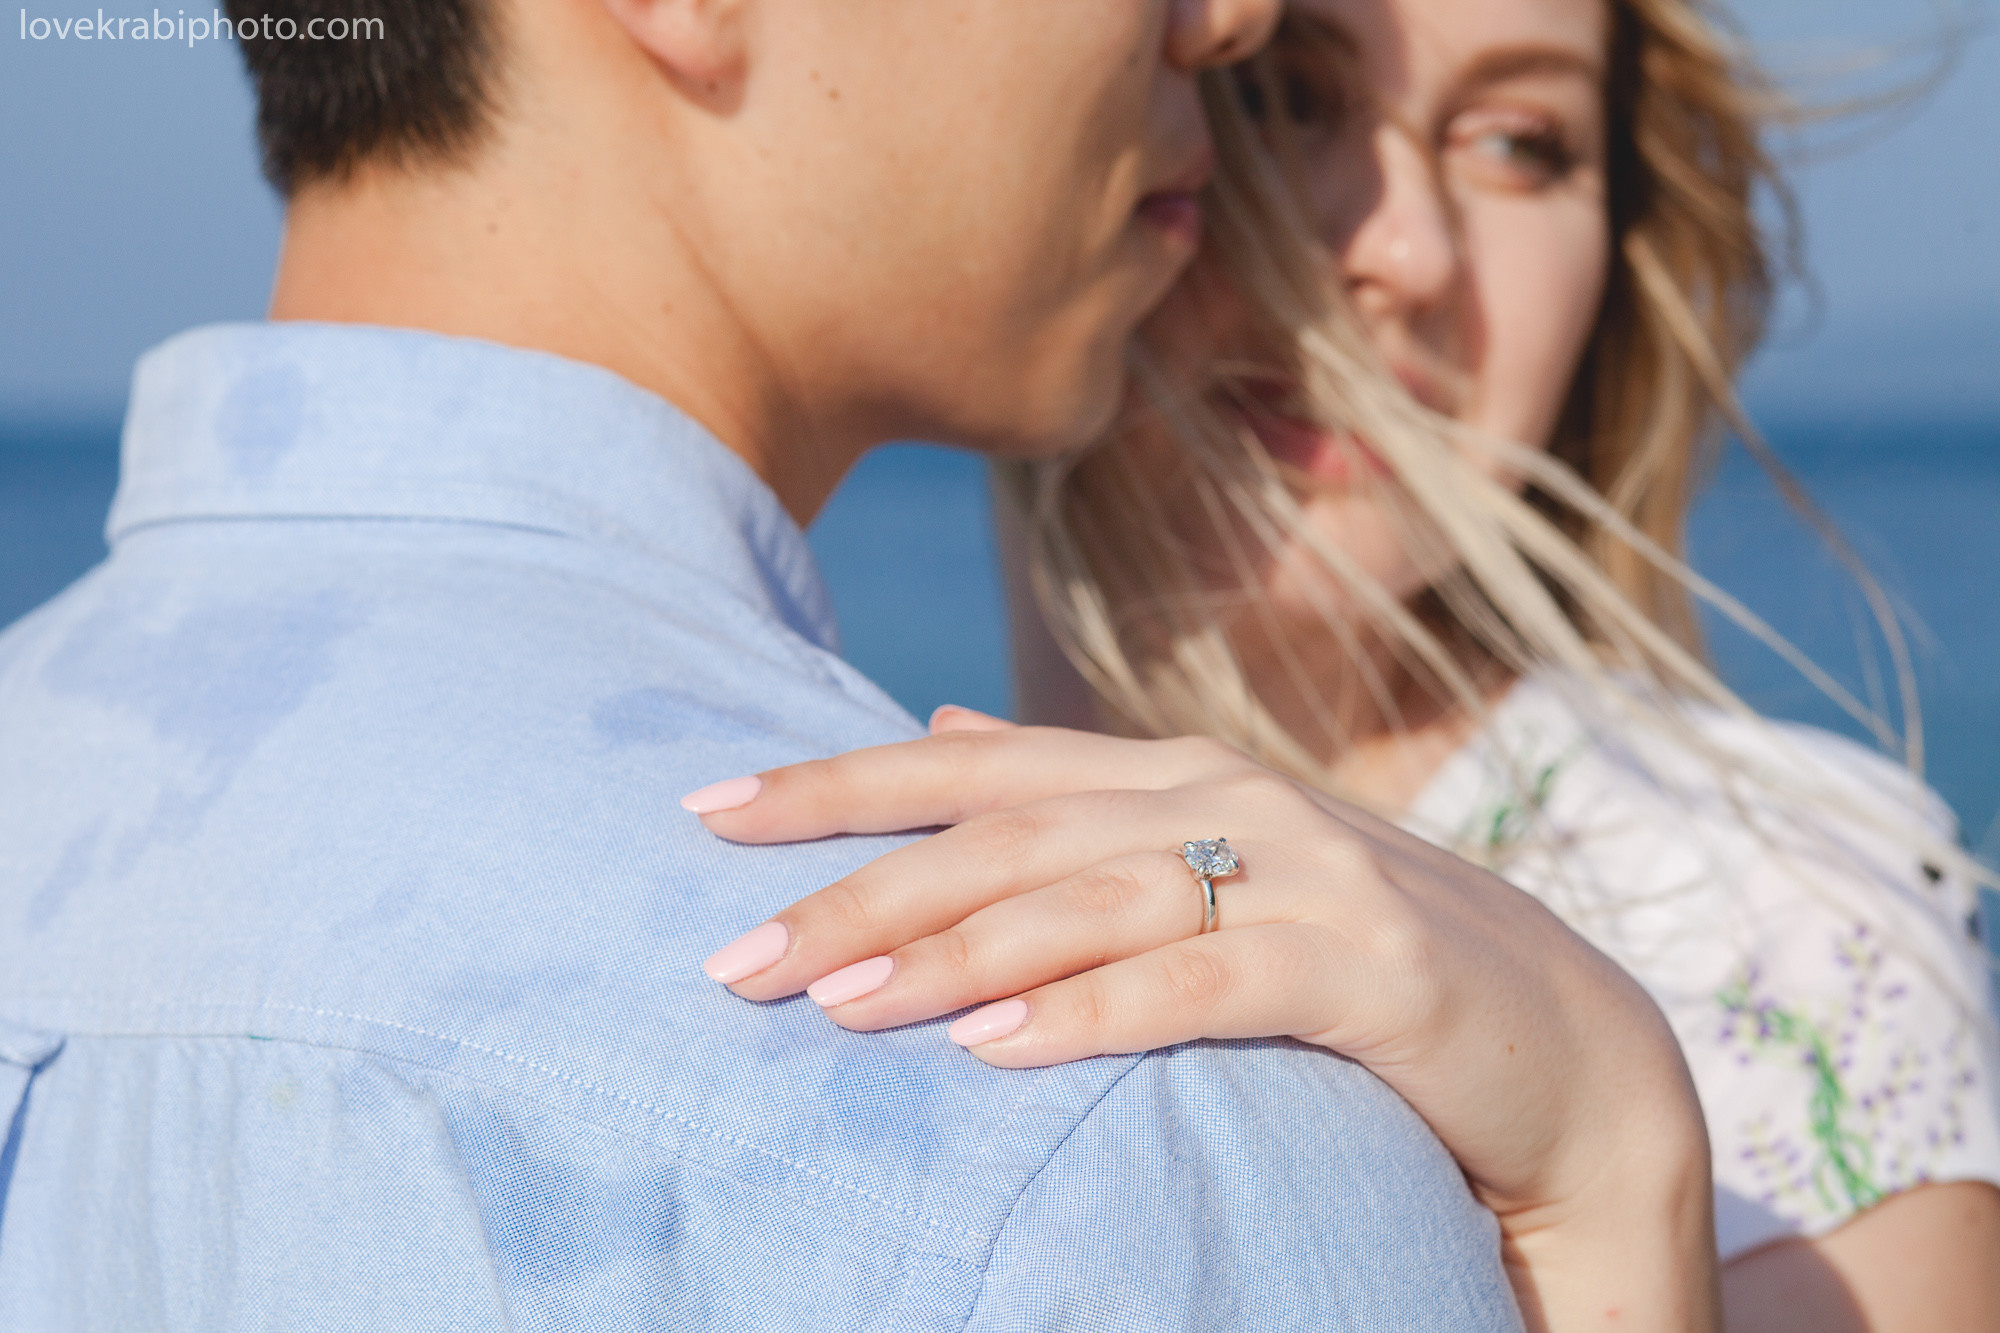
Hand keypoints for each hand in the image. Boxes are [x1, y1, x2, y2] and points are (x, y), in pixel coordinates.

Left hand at [687, 712, 1718, 1331]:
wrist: (1563, 1052)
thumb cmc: (1354, 958)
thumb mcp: (1207, 860)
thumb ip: (1075, 805)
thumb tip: (944, 725)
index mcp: (1168, 773)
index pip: (973, 766)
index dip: (839, 781)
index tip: (707, 811)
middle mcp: (1226, 799)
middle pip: (1008, 835)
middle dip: (860, 887)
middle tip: (731, 956)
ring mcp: (1307, 874)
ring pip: (1092, 901)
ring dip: (953, 953)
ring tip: (832, 1007)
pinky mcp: (1371, 968)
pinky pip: (1208, 984)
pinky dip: (1095, 1012)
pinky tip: (996, 1051)